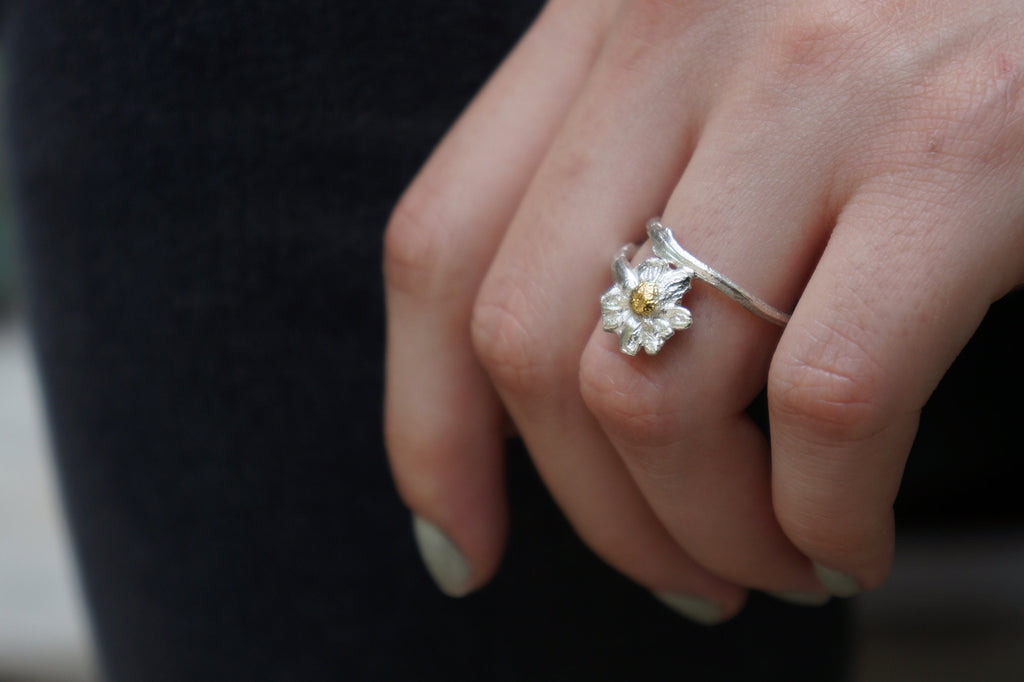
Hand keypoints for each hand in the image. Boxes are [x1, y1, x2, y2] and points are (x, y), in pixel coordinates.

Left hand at [383, 0, 1023, 621]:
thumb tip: (532, 429)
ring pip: (652, 397)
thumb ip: (618, 201)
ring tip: (774, 560)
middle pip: (526, 341)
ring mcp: (817, 80)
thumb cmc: (902, 49)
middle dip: (594, 514)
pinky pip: (825, 404)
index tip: (459, 546)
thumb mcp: (717, 89)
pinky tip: (850, 537)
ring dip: (707, 533)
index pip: (440, 244)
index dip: (429, 428)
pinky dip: (824, 516)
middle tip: (679, 573)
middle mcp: (680, 31)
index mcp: (603, 14)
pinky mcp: (962, 145)